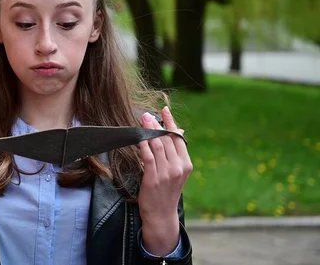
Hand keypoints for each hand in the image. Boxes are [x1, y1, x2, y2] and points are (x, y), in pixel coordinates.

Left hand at [138, 106, 191, 255]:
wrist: (162, 214)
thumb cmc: (166, 191)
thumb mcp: (176, 172)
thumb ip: (176, 152)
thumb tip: (179, 131)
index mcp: (186, 164)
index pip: (179, 138)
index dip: (171, 122)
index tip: (164, 110)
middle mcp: (179, 167)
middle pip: (167, 140)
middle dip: (156, 124)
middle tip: (147, 114)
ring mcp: (167, 173)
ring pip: (158, 146)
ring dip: (149, 131)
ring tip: (142, 120)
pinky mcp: (154, 178)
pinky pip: (148, 157)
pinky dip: (143, 145)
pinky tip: (138, 137)